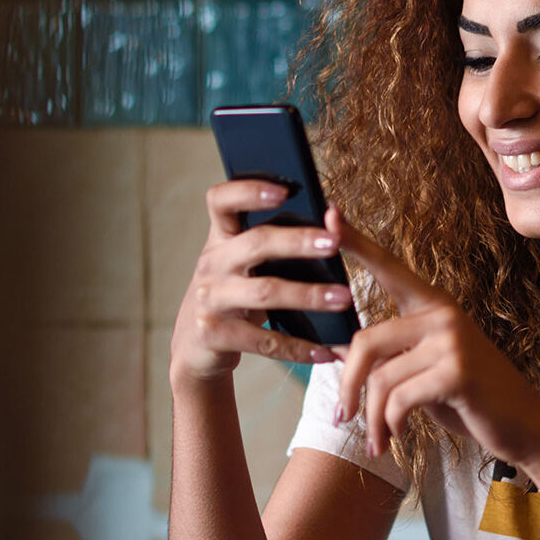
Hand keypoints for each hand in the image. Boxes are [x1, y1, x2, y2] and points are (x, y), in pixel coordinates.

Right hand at [169, 181, 353, 388]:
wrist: (195, 348)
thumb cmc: (234, 296)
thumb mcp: (241, 267)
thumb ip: (271, 247)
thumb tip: (333, 224)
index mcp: (220, 239)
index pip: (221, 201)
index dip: (248, 190)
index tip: (285, 189)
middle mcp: (211, 264)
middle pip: (255, 244)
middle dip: (297, 242)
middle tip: (334, 243)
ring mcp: (209, 300)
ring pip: (265, 292)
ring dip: (308, 295)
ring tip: (344, 298)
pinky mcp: (214, 335)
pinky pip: (264, 340)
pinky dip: (299, 347)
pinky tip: (327, 351)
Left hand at [333, 211, 539, 468]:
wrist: (520, 426)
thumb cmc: (468, 399)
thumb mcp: (423, 371)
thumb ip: (389, 356)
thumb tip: (334, 353)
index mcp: (432, 306)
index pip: (387, 268)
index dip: (355, 242)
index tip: (329, 213)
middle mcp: (442, 314)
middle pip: (365, 341)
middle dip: (348, 386)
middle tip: (342, 418)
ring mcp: (452, 340)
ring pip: (380, 378)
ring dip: (373, 417)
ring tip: (378, 439)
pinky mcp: (457, 371)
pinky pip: (399, 398)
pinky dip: (391, 424)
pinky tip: (398, 435)